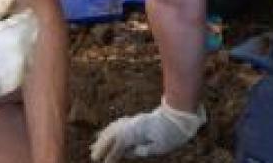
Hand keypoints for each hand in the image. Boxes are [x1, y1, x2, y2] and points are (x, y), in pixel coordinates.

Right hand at [90, 98, 206, 161]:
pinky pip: (118, 125)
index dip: (111, 154)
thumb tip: (132, 152)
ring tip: (95, 146)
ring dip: (104, 137)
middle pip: (113, 134)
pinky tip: (106, 133)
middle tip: (94, 156)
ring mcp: (134, 121)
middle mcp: (133, 124)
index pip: (120, 144)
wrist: (179, 115)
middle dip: (102, 145)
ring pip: (114, 128)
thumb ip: (146, 150)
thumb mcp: (162, 146)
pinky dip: (110, 130)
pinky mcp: (136, 120)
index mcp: (138, 131)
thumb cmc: (173, 133)